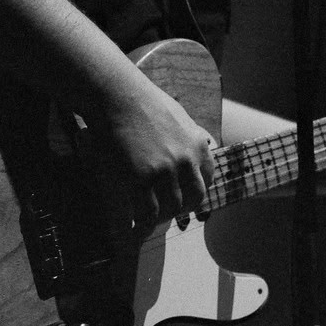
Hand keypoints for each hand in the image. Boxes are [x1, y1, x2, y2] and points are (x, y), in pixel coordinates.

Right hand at [97, 74, 215, 226]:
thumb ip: (194, 133)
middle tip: (168, 213)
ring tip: (149, 222)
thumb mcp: (180, 114)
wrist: (116, 95)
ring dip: (161, 219)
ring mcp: (165, 172)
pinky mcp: (141, 179)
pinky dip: (143, 226)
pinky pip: (148, 213)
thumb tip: (208, 141)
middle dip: (182, 209)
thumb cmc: (143, 100)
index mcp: (198, 145)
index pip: (208, 179)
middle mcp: (186, 161)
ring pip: (171, 208)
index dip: (196, 191)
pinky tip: (136, 231)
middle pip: (194, 199)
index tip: (185, 197)